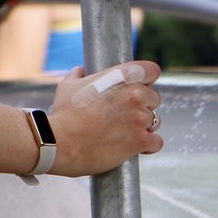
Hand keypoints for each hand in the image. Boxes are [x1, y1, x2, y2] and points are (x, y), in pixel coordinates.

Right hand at [48, 61, 162, 176]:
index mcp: (121, 77)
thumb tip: (81, 71)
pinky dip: (148, 145)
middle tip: (125, 114)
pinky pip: (156, 142)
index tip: (140, 87)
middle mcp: (135, 95)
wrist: (61, 143)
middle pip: (154, 98)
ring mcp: (139, 118)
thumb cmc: (64, 114)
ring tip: (125, 132)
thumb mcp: (68, 85)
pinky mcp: (140, 141)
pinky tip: (136, 146)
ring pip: (155, 121)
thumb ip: (79, 74)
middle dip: (143, 105)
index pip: (151, 71)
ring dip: (143, 126)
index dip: (146, 80)